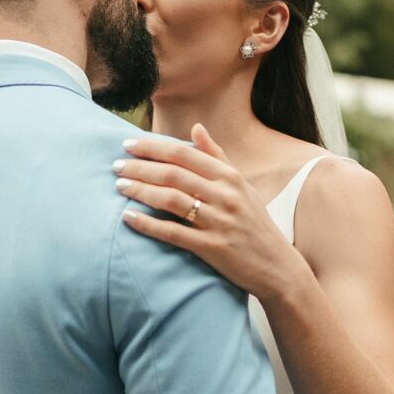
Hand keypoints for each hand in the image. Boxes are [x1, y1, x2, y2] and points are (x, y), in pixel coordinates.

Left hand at [115, 126, 306, 304]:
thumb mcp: (241, 186)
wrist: (277, 266)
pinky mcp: (212, 248)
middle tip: (116, 166)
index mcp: (230, 177)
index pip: (184, 154)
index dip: (153, 147)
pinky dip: (148, 224)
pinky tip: (128, 218)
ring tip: (119, 187)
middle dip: (140, 168)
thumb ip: (217, 156)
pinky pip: (173, 233)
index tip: (128, 145)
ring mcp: (219, 222)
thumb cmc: (254, 223)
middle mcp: (225, 196)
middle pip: (173, 174)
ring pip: (171, 200)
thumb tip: (196, 127)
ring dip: (141, 191)